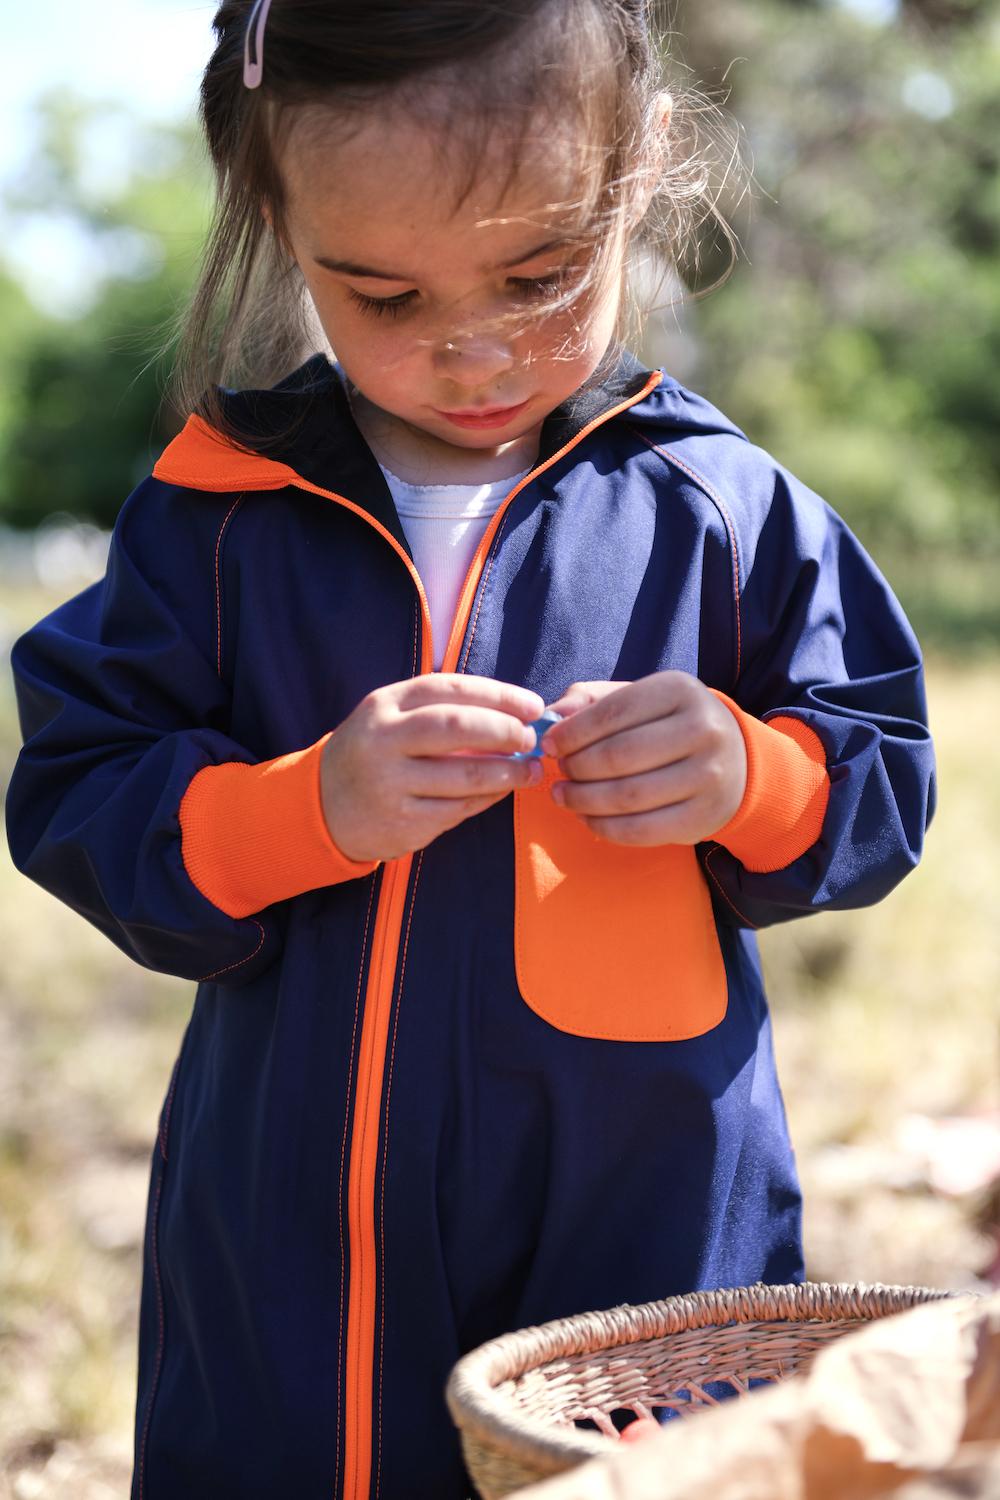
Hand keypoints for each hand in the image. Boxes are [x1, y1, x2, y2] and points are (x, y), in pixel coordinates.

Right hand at [320, 674, 544, 861]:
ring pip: (466, 776)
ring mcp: (390, 785)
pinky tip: (503, 791)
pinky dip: (490, 799)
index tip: (533, 706)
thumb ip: (440, 710)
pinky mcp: (403, 823)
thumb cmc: (374, 753)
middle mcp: (383, 741)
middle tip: (531, 738)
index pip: (449, 689)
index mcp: (384, 706)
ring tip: (531, 770)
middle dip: (506, 731)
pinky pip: (460, 809)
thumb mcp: (390, 719)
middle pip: (458, 728)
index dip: (499, 695)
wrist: (323, 807)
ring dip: (510, 773)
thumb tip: (514, 714)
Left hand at [541, 672, 746, 846]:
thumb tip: (550, 715)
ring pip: (627, 796)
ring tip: (564, 795)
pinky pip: (640, 830)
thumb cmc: (669, 725)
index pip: (613, 712)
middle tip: (560, 771)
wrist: (736, 761)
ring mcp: (708, 776)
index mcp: (680, 690)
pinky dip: (604, 827)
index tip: (548, 745)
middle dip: (576, 767)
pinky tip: (587, 817)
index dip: (572, 733)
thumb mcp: (638, 699)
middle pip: (618, 756)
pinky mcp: (704, 817)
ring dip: (583, 800)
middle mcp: (702, 730)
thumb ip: (591, 701)